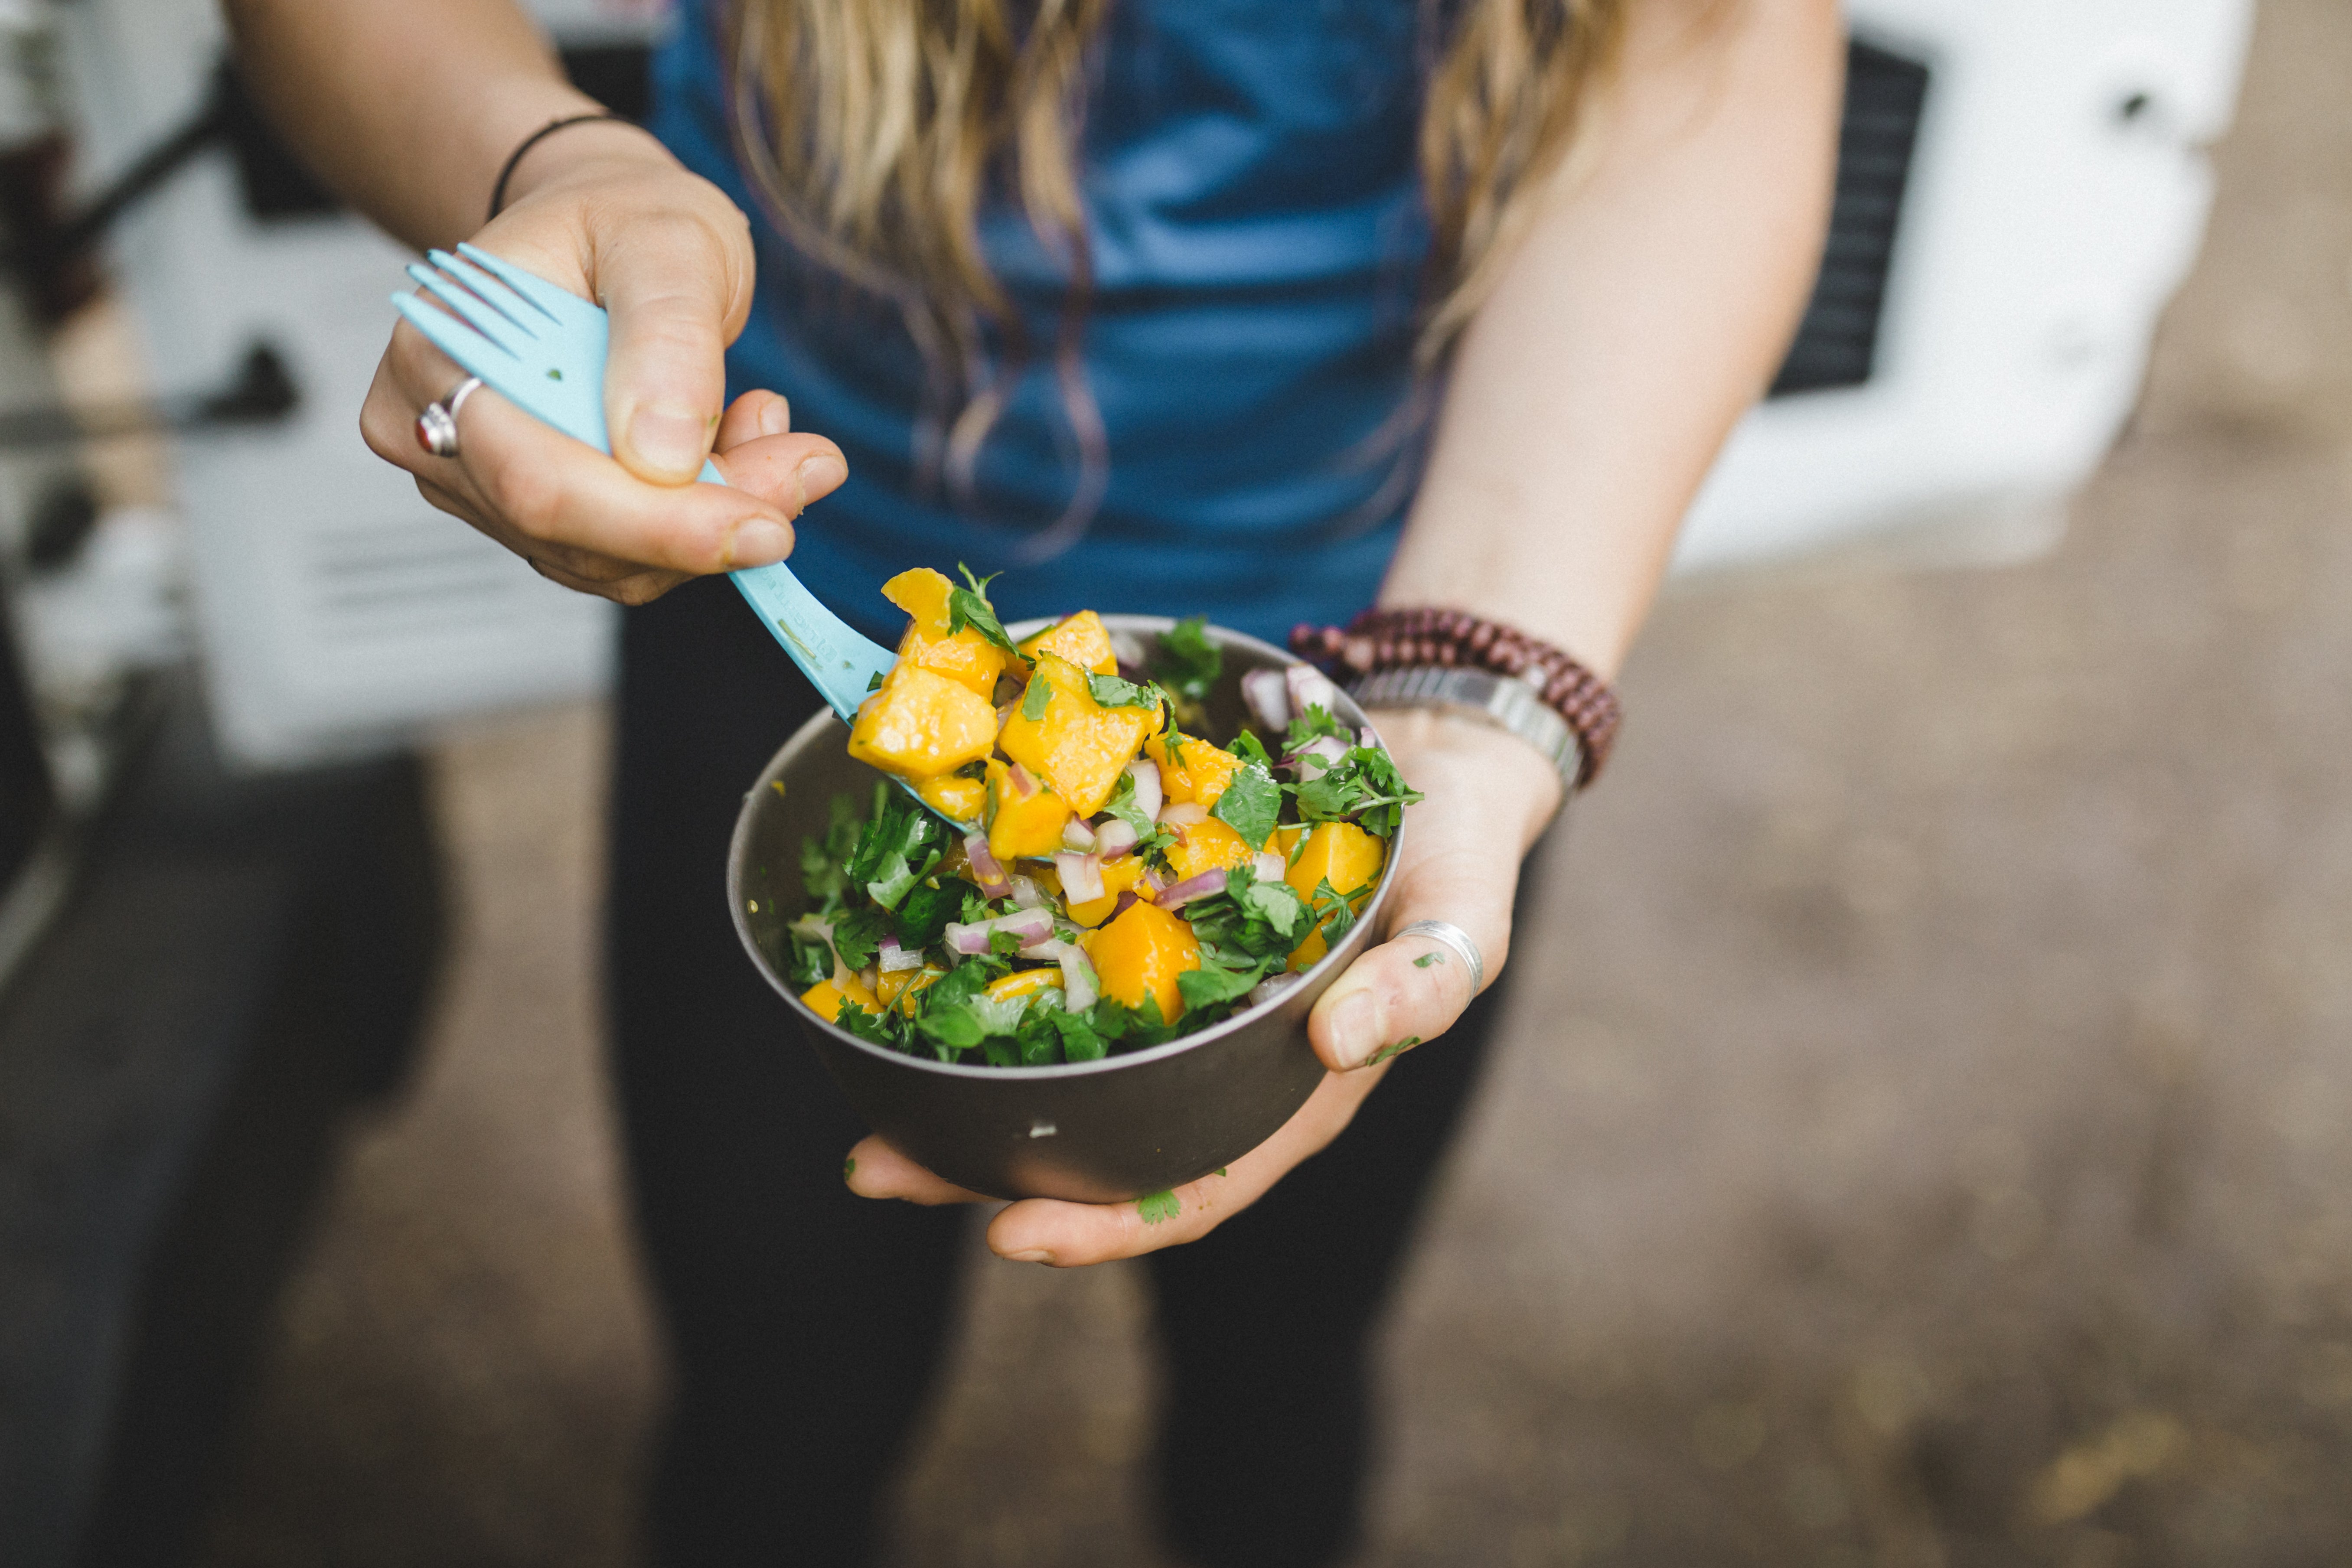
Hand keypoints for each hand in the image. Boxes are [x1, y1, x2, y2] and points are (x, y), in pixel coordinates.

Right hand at [358, 121, 846, 603]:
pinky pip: (624, 558)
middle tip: (808, 465)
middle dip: (704, 522)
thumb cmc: (624, 221)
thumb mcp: (667, 240)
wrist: (608, 234)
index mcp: (445, 350)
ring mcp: (479, 482)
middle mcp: (438, 429)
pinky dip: (697, 522)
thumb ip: (667, 337)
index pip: (538, 480)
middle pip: (573, 534)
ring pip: (609, 562)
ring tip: (767, 430)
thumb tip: (663, 460)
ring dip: (712, 518)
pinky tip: (733, 449)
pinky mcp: (531, 516)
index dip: (655, 523)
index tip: (767, 527)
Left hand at [847, 709, 1562, 1264]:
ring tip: (861, 1099)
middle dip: (986, 1170)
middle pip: (1098, 1144)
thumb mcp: (1464, 914)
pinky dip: (993, 985)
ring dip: (963, 1088)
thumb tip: (1343, 1047)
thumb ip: (1422, 983)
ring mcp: (1178, 995)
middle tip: (876, 1168)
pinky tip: (916, 981)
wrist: (1433, 757)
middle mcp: (1223, 1058)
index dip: (1103, 1225)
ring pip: (1062, 1067)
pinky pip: (1064, 971)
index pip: (1191, 1185)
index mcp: (1294, 1090)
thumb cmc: (1458, 852)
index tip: (1008, 1236)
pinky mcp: (1149, 923)